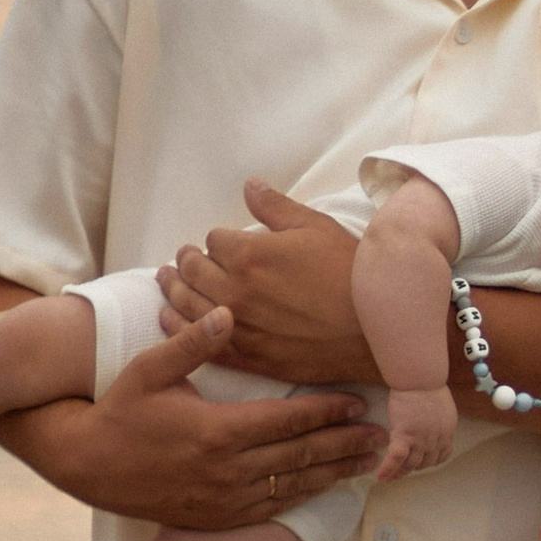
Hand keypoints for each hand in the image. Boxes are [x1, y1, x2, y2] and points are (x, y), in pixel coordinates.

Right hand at [42, 308, 381, 527]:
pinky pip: (273, 508)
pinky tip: (328, 486)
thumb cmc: (120, 411)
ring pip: (293, 486)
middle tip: (382, 435)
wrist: (88, 466)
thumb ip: (193, 343)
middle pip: (300, 457)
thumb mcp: (150, 370)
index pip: (286, 421)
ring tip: (370, 461)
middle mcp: (226, 471)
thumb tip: (229, 312)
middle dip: (345, 445)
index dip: (326, 411)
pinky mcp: (218, 517)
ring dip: (335, 474)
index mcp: (216, 432)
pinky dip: (305, 496)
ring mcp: (224, 499)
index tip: (359, 402)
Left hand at [169, 181, 373, 385]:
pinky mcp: (245, 356)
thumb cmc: (350, 274)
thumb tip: (250, 184)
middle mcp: (234, 290)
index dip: (220, 240)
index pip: (214, 240)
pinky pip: (199, 341)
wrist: (375, 330)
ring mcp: (236, 326)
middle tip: (183, 258)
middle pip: (194, 270)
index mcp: (248, 254)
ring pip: (187, 304)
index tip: (225, 243)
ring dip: (173, 289)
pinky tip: (169, 318)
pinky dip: (178, 328)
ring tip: (165, 280)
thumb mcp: (315, 227)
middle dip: (187, 260)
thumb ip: (275, 207)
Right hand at [379, 385, 458, 482]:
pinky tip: (380, 477)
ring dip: (400, 473)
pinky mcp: (404, 436)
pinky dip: (388, 469)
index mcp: (447, 433)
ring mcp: (420, 441)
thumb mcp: (441, 406)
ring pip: (410, 465)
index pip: (441, 456)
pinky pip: (395, 459)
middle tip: (401, 470)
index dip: (430, 462)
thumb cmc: (428, 384)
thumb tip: (432, 423)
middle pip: (424, 463)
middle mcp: (436, 441)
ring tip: (390, 477)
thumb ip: (438, 420)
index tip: (421, 462)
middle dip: (413, 468)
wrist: (420, 379)